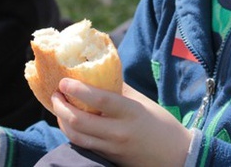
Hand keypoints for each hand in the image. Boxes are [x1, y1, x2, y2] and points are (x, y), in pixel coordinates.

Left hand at [52, 79, 192, 166]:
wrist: (175, 156)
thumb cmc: (160, 123)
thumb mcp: (142, 101)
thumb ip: (119, 88)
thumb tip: (98, 72)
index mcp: (130, 112)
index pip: (99, 99)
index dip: (78, 90)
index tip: (64, 81)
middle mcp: (119, 132)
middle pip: (80, 121)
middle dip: (61, 106)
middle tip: (55, 93)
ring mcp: (112, 148)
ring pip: (76, 136)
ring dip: (62, 120)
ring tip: (59, 106)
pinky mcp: (108, 158)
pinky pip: (83, 144)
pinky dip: (72, 132)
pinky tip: (68, 121)